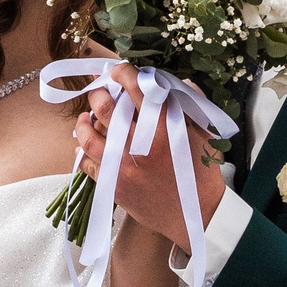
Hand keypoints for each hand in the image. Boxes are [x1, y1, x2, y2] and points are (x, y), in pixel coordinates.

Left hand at [72, 63, 224, 253]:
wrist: (197, 216)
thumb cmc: (202, 173)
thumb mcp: (203, 133)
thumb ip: (189, 103)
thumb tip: (174, 81)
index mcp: (164, 127)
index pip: (135, 87)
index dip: (122, 73)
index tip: (117, 70)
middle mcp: (139, 144)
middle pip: (106, 107)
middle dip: (99, 93)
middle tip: (100, 90)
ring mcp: (123, 167)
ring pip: (89, 136)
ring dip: (84, 122)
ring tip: (86, 117)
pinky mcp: (114, 186)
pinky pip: (88, 164)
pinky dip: (83, 150)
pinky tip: (84, 144)